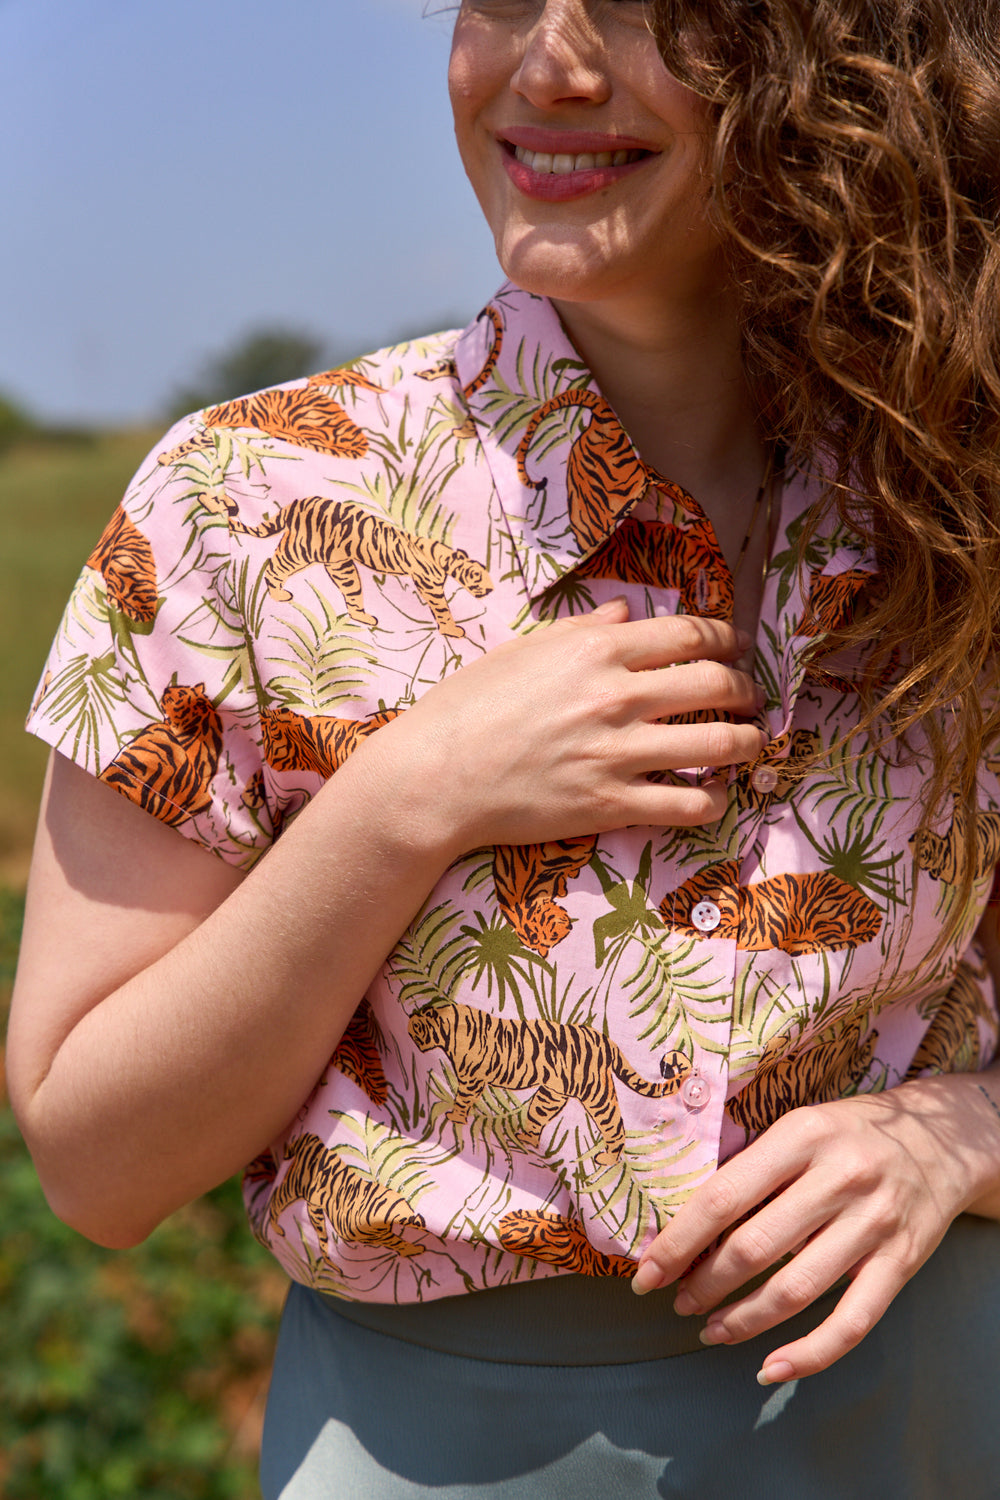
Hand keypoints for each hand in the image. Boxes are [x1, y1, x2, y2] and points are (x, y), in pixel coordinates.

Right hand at [369, 597, 765, 856]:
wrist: (435, 777)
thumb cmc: (467, 707)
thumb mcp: (520, 650)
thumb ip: (580, 629)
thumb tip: (625, 612)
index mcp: (596, 651)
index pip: (690, 634)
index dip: (727, 638)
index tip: (736, 646)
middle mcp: (617, 697)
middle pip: (716, 684)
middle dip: (745, 688)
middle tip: (750, 696)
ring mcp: (618, 753)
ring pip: (718, 744)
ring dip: (747, 741)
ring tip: (751, 741)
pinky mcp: (612, 803)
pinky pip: (689, 803)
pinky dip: (715, 800)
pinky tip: (716, 795)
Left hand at [631, 1076, 999, 1382]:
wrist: (941, 1139)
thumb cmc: (847, 1135)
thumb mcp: (798, 1127)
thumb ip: (751, 1167)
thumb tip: (682, 1224)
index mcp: (801, 1136)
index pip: (723, 1197)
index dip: (677, 1242)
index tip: (646, 1274)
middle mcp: (839, 1178)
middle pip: (754, 1248)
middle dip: (702, 1284)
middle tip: (678, 1300)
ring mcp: (873, 1224)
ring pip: (794, 1290)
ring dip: (742, 1320)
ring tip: (710, 1329)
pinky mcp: (901, 1263)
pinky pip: (851, 1323)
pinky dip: (807, 1355)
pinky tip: (770, 1367)